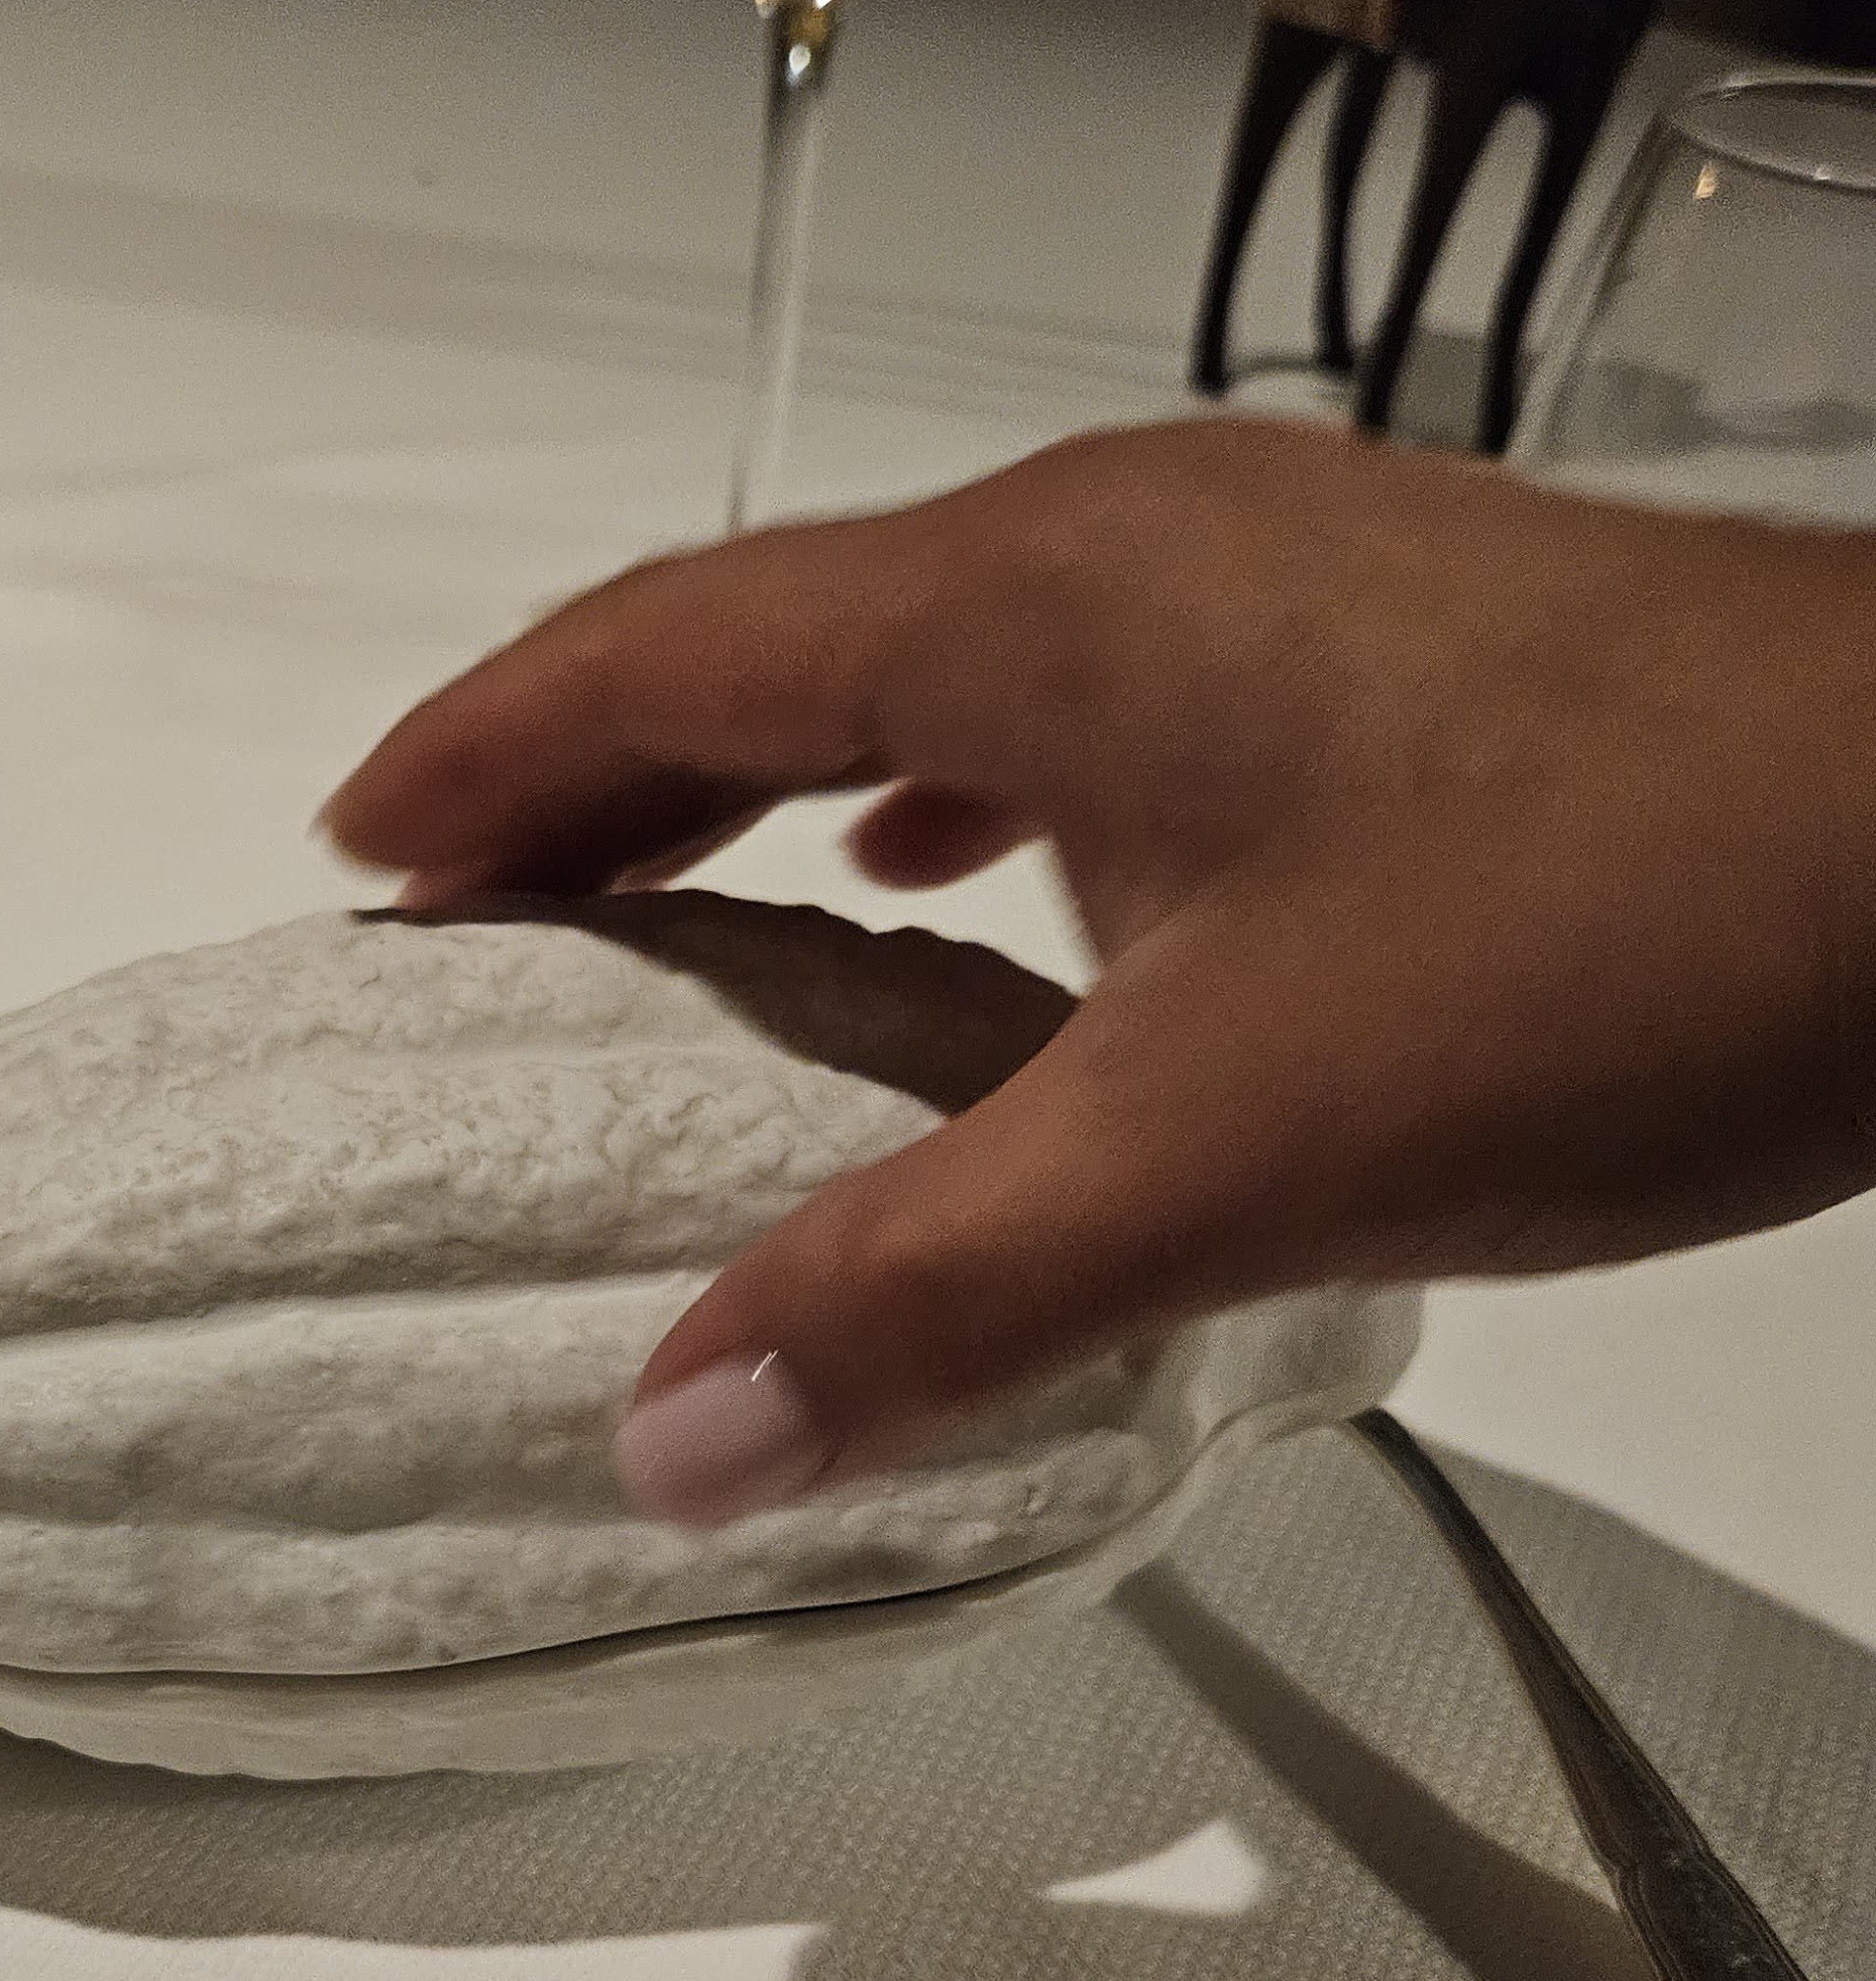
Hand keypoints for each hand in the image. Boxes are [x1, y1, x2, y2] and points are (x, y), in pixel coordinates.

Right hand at [321, 421, 1875, 1524]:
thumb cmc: (1625, 928)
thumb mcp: (1239, 1145)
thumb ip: (936, 1289)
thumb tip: (670, 1441)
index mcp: (1039, 602)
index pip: (668, 645)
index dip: (488, 751)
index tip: (356, 852)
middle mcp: (1133, 539)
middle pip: (780, 627)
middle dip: (600, 765)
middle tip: (468, 907)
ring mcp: (1272, 572)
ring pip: (938, 654)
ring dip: (777, 771)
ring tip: (674, 910)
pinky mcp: (1386, 644)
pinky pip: (1085, 692)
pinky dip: (962, 784)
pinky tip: (979, 886)